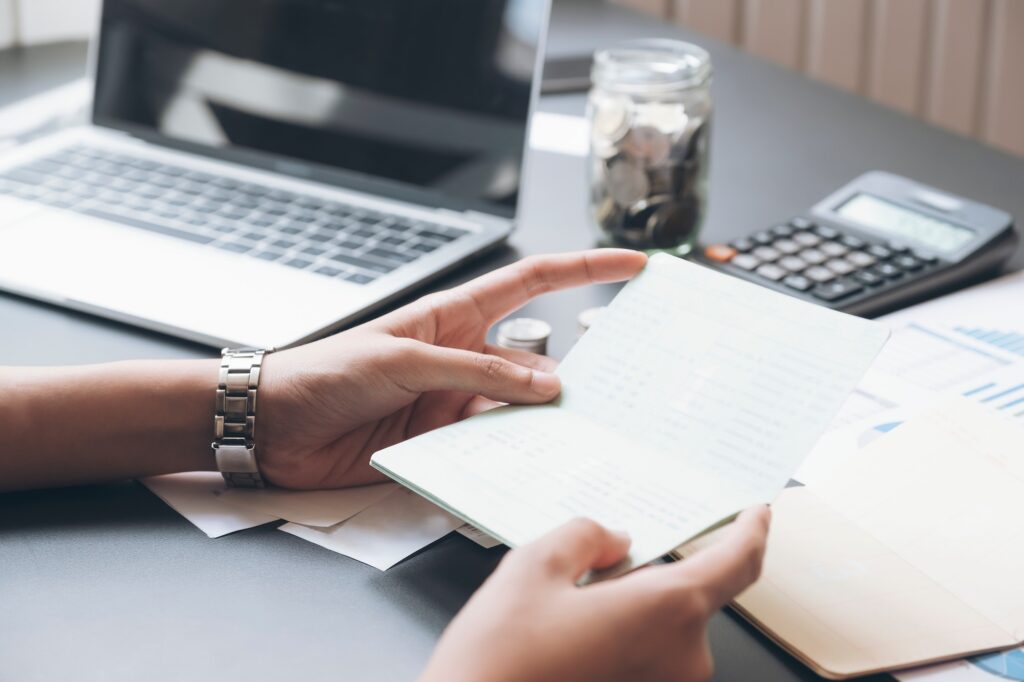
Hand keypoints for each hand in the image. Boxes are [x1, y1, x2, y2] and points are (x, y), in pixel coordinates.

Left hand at [257, 249, 647, 488]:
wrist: (273, 427)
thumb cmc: (324, 372)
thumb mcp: (403, 360)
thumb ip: (475, 372)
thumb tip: (545, 385)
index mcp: (454, 317)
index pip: (532, 283)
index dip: (584, 270)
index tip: (631, 265)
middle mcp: (463, 358)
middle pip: (537, 358)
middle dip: (577, 368)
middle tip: (618, 386)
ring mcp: (454, 402)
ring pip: (520, 410)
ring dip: (543, 421)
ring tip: (579, 433)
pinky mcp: (442, 443)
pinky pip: (491, 447)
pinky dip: (513, 454)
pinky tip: (530, 462)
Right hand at [422, 506, 770, 681]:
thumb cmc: (499, 665)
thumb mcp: (532, 568)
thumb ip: (584, 537)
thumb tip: (611, 539)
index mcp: (666, 612)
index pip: (738, 563)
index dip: (752, 531)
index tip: (757, 514)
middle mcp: (680, 658)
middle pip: (685, 594)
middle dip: (646, 574)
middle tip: (593, 567)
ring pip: (661, 628)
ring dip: (629, 610)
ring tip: (565, 611)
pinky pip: (647, 658)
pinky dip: (621, 639)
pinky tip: (569, 640)